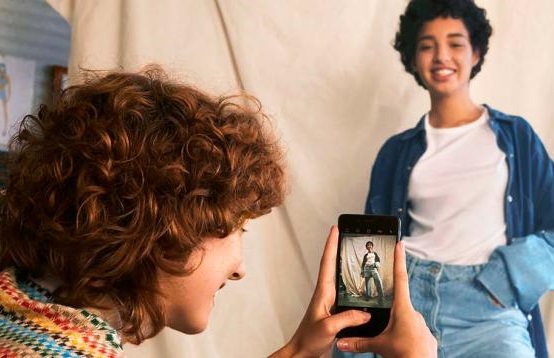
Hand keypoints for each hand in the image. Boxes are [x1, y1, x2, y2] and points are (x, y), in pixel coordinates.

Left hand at [270, 226, 370, 357]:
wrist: (302, 354)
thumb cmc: (307, 340)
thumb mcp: (328, 328)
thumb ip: (346, 318)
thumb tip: (366, 312)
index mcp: (323, 293)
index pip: (328, 263)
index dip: (331, 244)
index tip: (335, 229)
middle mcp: (327, 294)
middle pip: (334, 266)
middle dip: (339, 248)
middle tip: (347, 234)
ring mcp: (331, 303)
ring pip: (341, 279)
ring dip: (347, 265)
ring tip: (356, 253)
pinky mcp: (336, 313)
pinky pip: (348, 295)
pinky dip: (355, 287)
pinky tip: (363, 288)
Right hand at [336, 241, 436, 357]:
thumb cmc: (406, 355)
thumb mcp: (379, 346)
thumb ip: (359, 342)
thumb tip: (341, 341)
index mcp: (402, 309)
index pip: (400, 278)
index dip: (398, 260)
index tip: (400, 244)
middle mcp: (414, 314)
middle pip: (398, 304)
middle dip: (389, 311)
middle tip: (385, 324)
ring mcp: (422, 325)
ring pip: (405, 321)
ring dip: (396, 328)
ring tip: (391, 341)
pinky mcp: (426, 337)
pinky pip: (412, 332)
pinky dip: (404, 338)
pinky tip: (400, 346)